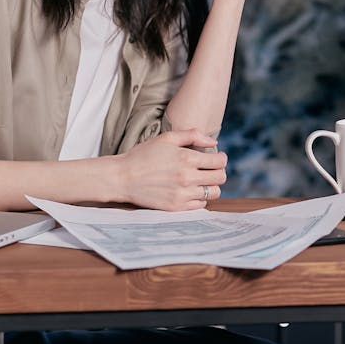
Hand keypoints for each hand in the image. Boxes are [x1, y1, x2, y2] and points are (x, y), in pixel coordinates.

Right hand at [101, 129, 226, 210]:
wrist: (123, 178)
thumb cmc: (143, 155)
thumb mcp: (167, 138)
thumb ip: (192, 135)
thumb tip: (213, 141)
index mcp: (187, 158)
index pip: (219, 161)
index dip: (221, 158)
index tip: (217, 157)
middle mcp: (187, 177)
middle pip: (220, 178)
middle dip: (219, 172)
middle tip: (212, 169)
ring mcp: (182, 194)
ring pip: (213, 193)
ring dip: (211, 186)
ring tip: (203, 181)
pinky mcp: (176, 207)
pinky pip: (201, 205)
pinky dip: (200, 198)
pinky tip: (191, 190)